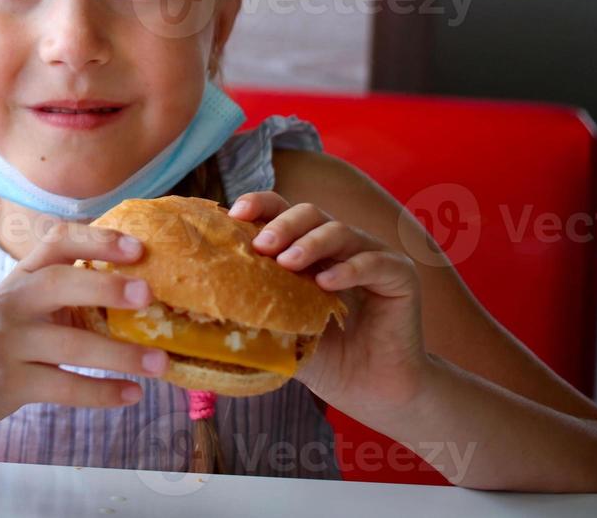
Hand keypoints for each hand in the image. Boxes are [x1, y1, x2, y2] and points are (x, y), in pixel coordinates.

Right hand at [0, 221, 172, 426]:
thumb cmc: (6, 331)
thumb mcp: (27, 298)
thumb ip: (69, 286)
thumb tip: (142, 281)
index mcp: (24, 273)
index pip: (58, 242)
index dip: (98, 240)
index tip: (137, 247)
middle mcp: (13, 300)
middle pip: (59, 284)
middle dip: (106, 287)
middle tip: (149, 295)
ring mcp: (9, 342)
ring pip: (70, 345)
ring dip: (120, 355)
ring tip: (161, 362)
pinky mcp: (11, 382)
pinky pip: (64, 386)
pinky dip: (101, 392)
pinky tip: (132, 393)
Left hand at [228, 191, 430, 416]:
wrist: (370, 391)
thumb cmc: (324, 359)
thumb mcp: (279, 333)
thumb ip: (250, 315)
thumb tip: (196, 312)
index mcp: (306, 250)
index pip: (281, 212)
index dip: (260, 205)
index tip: (234, 213)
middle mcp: (338, 245)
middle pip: (308, 213)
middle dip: (281, 224)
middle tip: (261, 245)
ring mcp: (370, 256)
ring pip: (339, 231)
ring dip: (310, 243)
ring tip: (288, 262)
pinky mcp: (400, 275)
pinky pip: (374, 262)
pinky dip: (348, 269)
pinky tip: (326, 282)